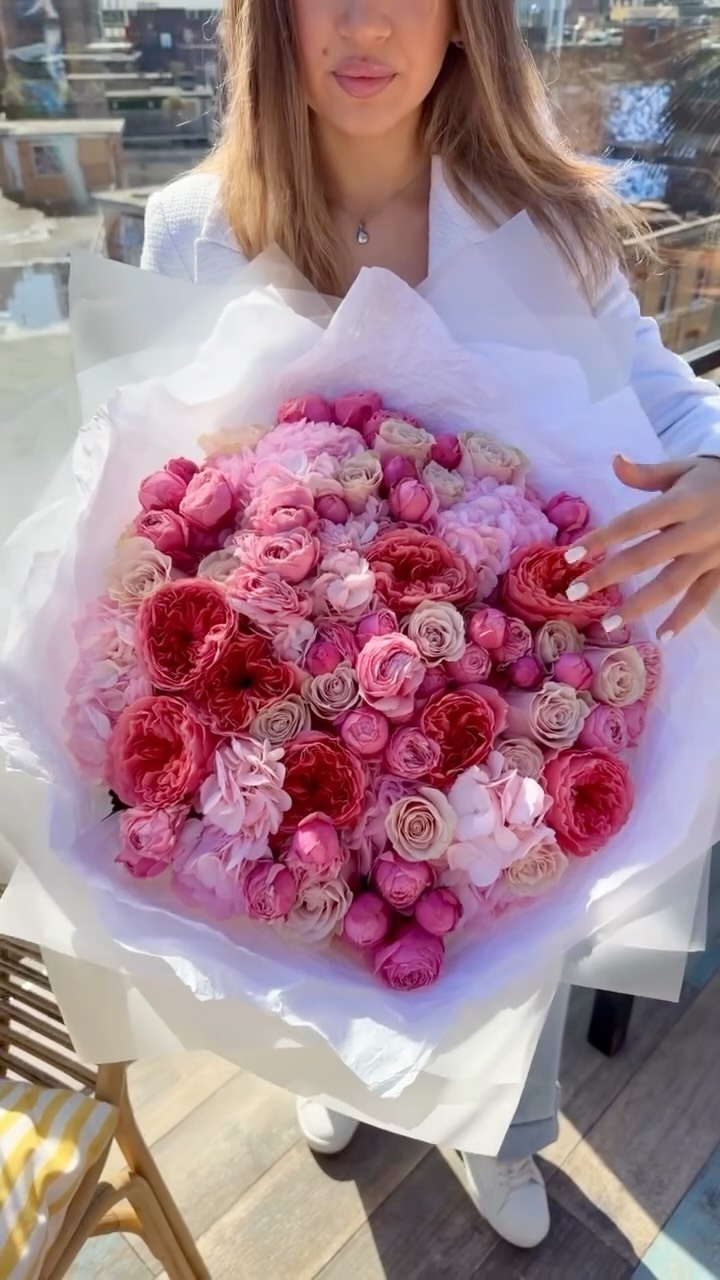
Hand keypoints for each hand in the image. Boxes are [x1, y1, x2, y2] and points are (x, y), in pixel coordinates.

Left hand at [564, 453, 719, 639]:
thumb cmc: (716, 478)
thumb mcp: (684, 469)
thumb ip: (647, 474)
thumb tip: (614, 461)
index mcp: (682, 501)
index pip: (633, 522)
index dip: (602, 538)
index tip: (570, 555)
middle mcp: (696, 530)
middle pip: (645, 557)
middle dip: (608, 576)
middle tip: (574, 593)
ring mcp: (711, 554)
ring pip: (671, 584)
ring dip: (638, 606)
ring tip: (608, 624)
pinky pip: (701, 597)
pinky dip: (684, 618)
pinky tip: (662, 636)